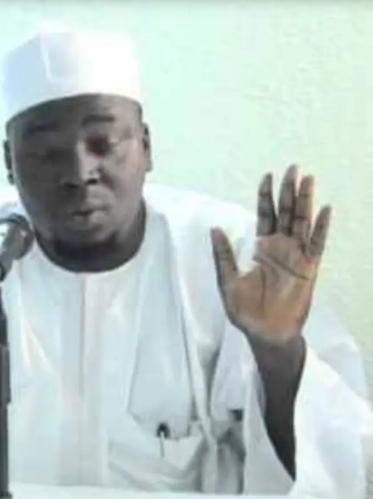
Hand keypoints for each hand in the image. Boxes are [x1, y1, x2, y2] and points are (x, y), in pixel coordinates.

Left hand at [211, 165, 330, 344]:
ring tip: (307, 179)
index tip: (267, 176)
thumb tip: (214, 229)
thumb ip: (224, 255)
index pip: (265, 215)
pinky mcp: (309, 268)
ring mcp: (297, 256)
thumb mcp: (227, 281)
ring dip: (305, 202)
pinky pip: (316, 244)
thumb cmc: (246, 310)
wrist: (264, 333)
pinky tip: (325, 210)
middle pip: (286, 213)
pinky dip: (321, 228)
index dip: (266, 197)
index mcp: (262, 247)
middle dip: (288, 191)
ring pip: (302, 223)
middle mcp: (281, 247)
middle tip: (292, 168)